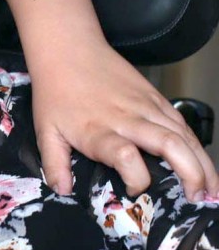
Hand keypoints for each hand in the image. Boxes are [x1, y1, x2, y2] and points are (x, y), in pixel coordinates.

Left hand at [31, 39, 218, 199]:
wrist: (68, 49)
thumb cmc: (57, 90)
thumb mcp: (46, 129)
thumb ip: (53, 163)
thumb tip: (62, 191)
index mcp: (98, 129)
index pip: (125, 156)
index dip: (136, 179)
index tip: (135, 192)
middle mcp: (126, 118)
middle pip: (168, 144)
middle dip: (189, 175)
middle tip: (195, 199)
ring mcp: (145, 106)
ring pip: (183, 135)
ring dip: (202, 164)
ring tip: (210, 191)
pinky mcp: (155, 97)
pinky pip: (183, 124)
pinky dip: (198, 146)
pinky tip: (204, 165)